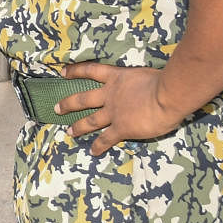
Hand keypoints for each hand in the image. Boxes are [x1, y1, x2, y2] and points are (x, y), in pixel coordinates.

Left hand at [56, 63, 186, 154]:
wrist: (166, 96)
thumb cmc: (164, 81)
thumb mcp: (147, 73)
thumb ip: (140, 80)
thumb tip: (148, 84)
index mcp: (116, 77)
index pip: (90, 70)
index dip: (75, 71)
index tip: (63, 72)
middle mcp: (110, 94)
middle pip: (83, 99)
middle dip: (68, 104)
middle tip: (56, 108)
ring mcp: (113, 112)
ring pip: (90, 120)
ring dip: (78, 127)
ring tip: (69, 131)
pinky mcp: (122, 128)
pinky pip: (106, 139)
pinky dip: (99, 146)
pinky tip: (93, 151)